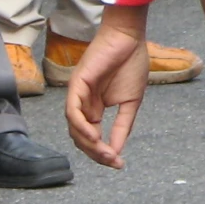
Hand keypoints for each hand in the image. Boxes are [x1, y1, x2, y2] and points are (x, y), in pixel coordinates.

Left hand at [65, 16, 150, 167]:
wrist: (129, 39)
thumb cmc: (131, 65)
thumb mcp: (131, 103)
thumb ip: (123, 126)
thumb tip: (118, 151)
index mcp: (94, 109)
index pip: (92, 138)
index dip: (104, 153)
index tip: (119, 164)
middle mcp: (83, 106)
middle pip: (81, 138)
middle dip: (96, 153)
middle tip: (113, 161)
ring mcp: (77, 96)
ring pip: (75, 129)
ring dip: (89, 144)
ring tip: (105, 152)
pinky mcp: (75, 86)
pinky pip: (72, 112)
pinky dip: (81, 126)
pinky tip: (94, 136)